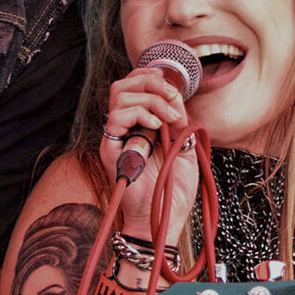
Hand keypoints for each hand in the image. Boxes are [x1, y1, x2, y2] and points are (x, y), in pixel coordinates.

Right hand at [99, 66, 201, 241]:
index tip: (172, 87)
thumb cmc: (173, 188)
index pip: (134, 86)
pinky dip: (138, 115)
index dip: (150, 77)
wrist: (165, 218)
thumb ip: (178, 120)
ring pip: (119, 97)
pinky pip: (114, 120)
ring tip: (167, 120)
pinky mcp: (110, 151)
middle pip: (122, 85)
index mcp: (141, 123)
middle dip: (150, 83)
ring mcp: (116, 138)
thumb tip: (175, 96)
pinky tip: (156, 128)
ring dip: (150, 101)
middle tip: (172, 99)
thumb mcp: (185, 145)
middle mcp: (125, 128)